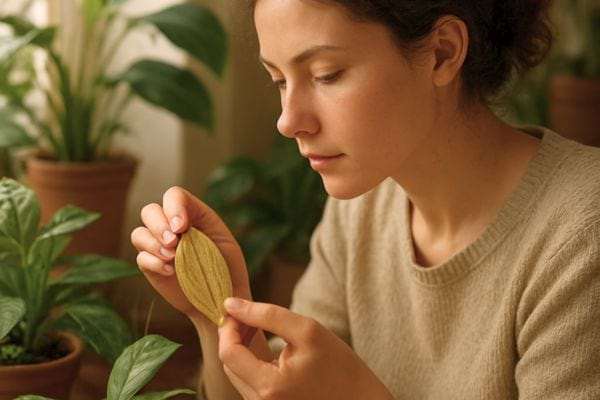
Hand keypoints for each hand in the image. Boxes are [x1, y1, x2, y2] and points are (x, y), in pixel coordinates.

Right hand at [130, 187, 252, 324]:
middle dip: (159, 225)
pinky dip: (153, 262)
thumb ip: (204, 227)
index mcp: (192, 214)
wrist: (220, 299)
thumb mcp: (224, 242)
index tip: (182, 227)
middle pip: (150, 211)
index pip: (174, 196)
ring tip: (173, 257)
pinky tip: (170, 271)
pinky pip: (141, 258)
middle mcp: (171, 226)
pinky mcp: (151, 266)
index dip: (173, 207)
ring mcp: (158, 246)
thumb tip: (177, 227)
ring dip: (153, 243)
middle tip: (174, 243)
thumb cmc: (226, 268)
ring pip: (139, 232)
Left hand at [218, 298, 393, 399]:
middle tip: (247, 312)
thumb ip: (266, 315)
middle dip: (233, 335)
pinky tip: (263, 343)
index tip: (236, 306)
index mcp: (268, 388)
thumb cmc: (339, 365)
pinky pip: (250, 383)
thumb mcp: (307, 330)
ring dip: (241, 347)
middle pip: (230, 365)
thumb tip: (231, 304)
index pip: (229, 353)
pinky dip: (251, 361)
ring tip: (256, 324)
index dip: (228, 326)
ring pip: (238, 374)